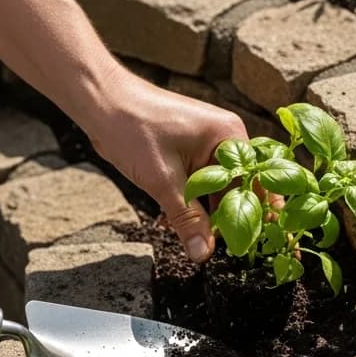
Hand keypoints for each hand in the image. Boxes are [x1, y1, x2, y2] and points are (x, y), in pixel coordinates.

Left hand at [85, 67, 247, 261]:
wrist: (101, 102)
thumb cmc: (133, 128)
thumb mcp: (164, 181)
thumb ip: (187, 220)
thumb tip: (203, 254)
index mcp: (229, 136)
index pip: (254, 183)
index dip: (254, 214)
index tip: (251, 245)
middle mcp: (224, 137)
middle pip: (238, 187)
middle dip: (228, 218)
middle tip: (219, 249)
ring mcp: (206, 143)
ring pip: (216, 188)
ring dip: (205, 213)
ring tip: (197, 240)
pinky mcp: (188, 150)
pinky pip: (199, 182)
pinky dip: (191, 202)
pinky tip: (178, 223)